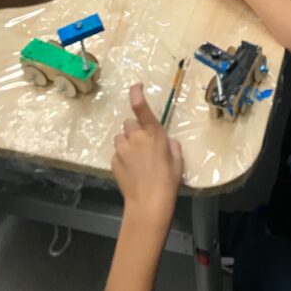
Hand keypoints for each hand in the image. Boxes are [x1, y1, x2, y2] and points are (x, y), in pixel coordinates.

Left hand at [112, 84, 182, 220]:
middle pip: (129, 123)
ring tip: (136, 159)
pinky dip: (122, 158)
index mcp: (153, 133)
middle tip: (143, 145)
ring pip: (120, 138)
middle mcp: (135, 137)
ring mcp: (122, 149)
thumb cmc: (168, 182)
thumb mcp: (178, 161)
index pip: (141, 107)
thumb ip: (171, 146)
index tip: (136, 86)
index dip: (137, 94)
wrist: (149, 204)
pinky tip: (131, 171)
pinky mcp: (113, 161)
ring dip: (127, 143)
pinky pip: (117, 153)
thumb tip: (166, 142)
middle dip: (135, 130)